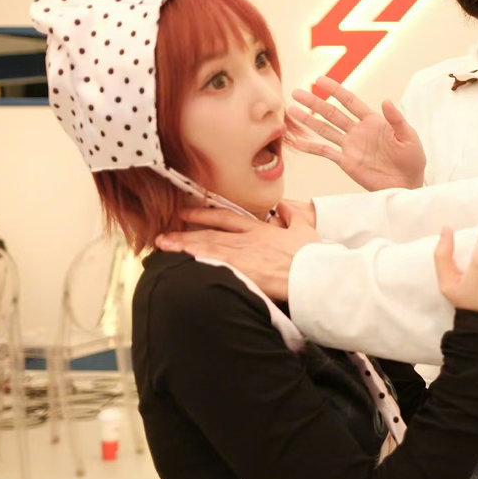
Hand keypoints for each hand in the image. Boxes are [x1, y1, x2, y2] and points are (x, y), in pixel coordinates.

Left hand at [154, 202, 320, 301]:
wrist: (313, 272)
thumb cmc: (312, 256)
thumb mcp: (305, 230)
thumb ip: (293, 216)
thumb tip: (286, 206)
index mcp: (261, 229)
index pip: (226, 218)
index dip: (204, 215)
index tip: (186, 213)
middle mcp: (247, 239)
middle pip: (210, 234)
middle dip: (185, 234)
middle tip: (165, 235)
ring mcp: (243, 254)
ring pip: (207, 247)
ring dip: (184, 246)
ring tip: (164, 246)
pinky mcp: (241, 270)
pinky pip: (213, 263)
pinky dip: (195, 260)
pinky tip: (180, 261)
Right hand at [285, 76, 425, 190]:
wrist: (408, 184)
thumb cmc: (412, 159)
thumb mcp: (408, 137)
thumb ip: (397, 120)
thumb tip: (386, 101)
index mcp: (373, 121)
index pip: (350, 102)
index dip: (335, 90)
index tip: (319, 80)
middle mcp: (358, 131)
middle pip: (332, 113)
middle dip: (314, 102)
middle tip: (296, 93)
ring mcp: (350, 146)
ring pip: (324, 130)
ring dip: (308, 121)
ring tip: (290, 111)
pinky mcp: (346, 162)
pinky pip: (325, 152)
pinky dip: (310, 147)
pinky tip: (296, 142)